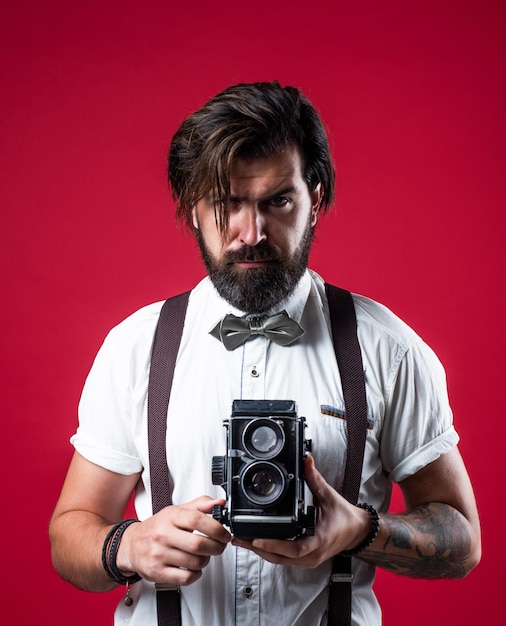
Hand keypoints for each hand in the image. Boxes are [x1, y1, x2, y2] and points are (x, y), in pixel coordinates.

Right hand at [116, 496, 230, 585]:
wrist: (130, 544)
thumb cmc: (157, 527)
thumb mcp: (176, 511)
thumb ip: (200, 505)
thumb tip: (220, 502)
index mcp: (170, 517)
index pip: (197, 520)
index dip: (216, 528)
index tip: (224, 533)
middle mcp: (163, 535)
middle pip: (198, 544)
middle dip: (216, 547)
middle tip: (220, 546)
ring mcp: (159, 554)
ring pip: (194, 562)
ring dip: (207, 560)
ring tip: (205, 555)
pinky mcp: (157, 572)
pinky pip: (185, 578)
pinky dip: (196, 574)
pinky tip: (194, 567)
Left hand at [232, 456, 369, 567]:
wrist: (357, 532)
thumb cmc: (344, 517)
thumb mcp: (329, 496)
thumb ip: (315, 479)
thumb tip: (306, 460)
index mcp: (318, 540)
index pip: (293, 548)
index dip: (273, 545)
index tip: (256, 539)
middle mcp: (312, 554)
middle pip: (280, 558)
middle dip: (257, 549)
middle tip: (238, 538)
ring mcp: (308, 560)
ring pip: (279, 561)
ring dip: (260, 552)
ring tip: (241, 540)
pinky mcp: (304, 559)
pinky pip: (283, 559)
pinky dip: (269, 552)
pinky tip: (256, 544)